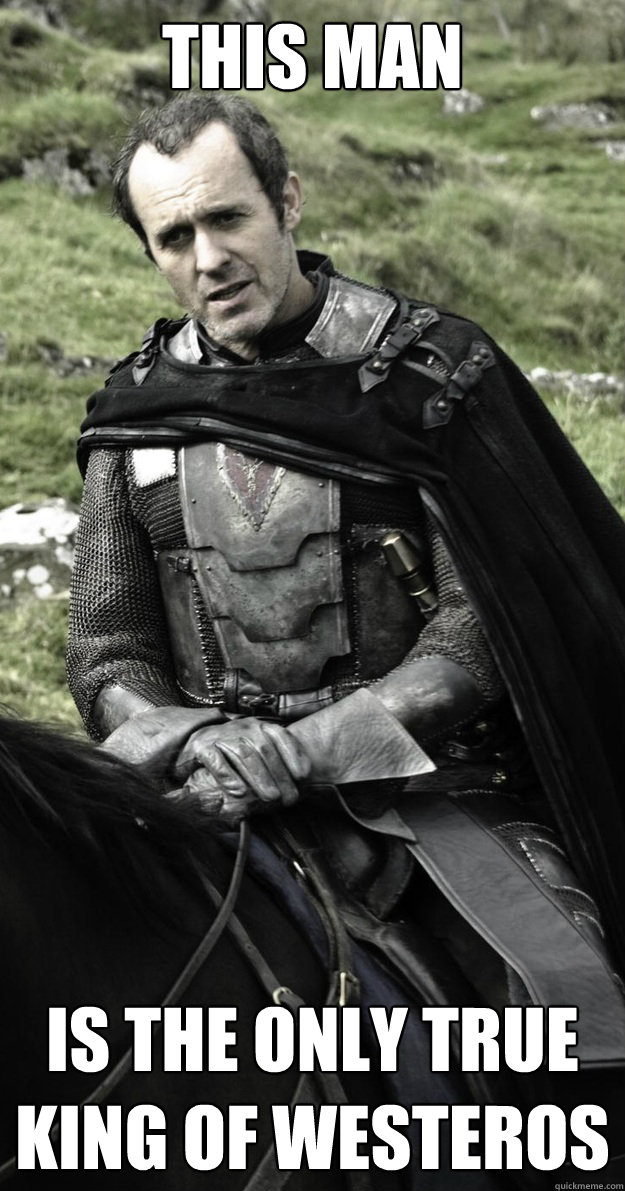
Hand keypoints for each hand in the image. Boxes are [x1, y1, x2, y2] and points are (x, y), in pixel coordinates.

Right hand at [172, 718, 310, 824]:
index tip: (304, 775)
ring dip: (259, 777)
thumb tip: (302, 778)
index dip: (294, 754)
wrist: (196, 738)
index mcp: (259, 726)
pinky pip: (216, 760)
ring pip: (244, 755)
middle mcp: (243, 728)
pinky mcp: (202, 747)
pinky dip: (228, 776)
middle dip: (279, 775)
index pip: (280, 736)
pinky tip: (239, 792)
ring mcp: (222, 736)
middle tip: (289, 798)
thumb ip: (276, 756)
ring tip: (271, 797)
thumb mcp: (256, 745)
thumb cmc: (234, 748)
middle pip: (264, 750)